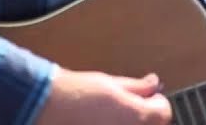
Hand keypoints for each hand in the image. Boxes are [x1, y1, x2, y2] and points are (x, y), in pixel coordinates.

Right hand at [36, 69, 171, 124]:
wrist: (42, 108)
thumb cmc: (73, 94)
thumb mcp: (111, 83)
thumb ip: (137, 87)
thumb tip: (152, 83)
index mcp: (138, 117)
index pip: (163, 112)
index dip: (154, 101)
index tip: (145, 96)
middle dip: (142, 116)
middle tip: (124, 106)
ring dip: (126, 123)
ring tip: (107, 116)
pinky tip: (98, 121)